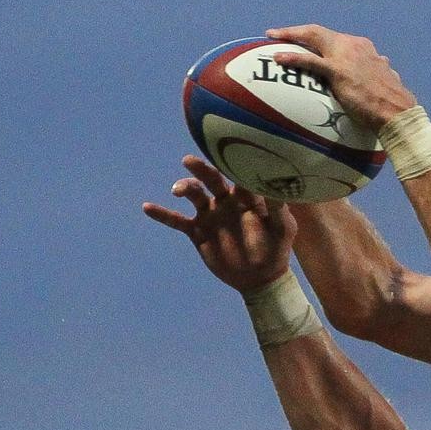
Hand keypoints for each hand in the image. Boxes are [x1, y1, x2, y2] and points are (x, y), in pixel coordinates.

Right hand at [142, 156, 295, 294]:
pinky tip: (147, 207)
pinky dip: (163, 214)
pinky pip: (177, 221)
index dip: (229, 162)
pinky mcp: (198, 232)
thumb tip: (279, 185)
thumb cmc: (277, 249)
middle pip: (211, 178)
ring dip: (185, 188)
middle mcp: (226, 200)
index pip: (237, 173)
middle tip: (189, 160)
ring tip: (177, 190)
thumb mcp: (283, 228)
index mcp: (247, 195)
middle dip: (200, 168)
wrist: (261, 277)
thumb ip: (279, 207)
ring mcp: (210, 215)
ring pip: (194, 195)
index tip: (222, 152)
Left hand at [265, 25, 417, 130]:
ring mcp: (345, 56)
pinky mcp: (339, 70)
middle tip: (277, 33)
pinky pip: (310, 61)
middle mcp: (353, 46)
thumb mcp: (387, 77)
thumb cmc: (392, 101)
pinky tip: (277, 58)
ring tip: (271, 37)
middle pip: (318, 32)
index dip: (317, 39)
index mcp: (363, 47)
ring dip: (290, 35)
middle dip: (296, 31)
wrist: (398, 111)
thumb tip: (384, 63)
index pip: (334, 38)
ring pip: (312, 38)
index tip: (305, 41)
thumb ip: (380, 68)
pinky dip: (293, 57)